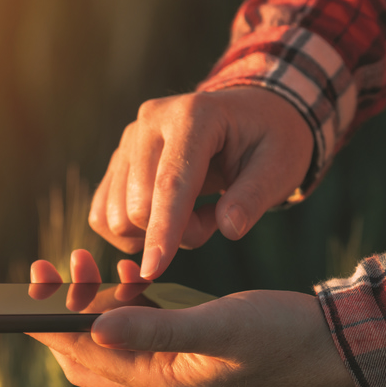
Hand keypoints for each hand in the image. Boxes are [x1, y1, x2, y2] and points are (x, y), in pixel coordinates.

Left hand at [28, 250, 353, 386]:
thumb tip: (92, 328)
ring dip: (91, 306)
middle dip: (59, 315)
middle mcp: (160, 380)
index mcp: (161, 381)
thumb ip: (158, 328)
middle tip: (52, 271)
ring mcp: (173, 366)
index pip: (84, 355)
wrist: (330, 347)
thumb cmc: (280, 336)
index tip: (31, 285)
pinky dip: (124, 303)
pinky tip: (131, 273)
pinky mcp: (187, 348)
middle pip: (85, 356)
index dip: (50, 323)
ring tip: (86, 263)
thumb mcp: (219, 326)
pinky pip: (138, 330)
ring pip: (109, 342)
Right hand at [90, 87, 312, 279]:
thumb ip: (255, 198)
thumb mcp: (281, 167)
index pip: (171, 183)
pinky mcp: (118, 160)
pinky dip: (135, 233)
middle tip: (220, 214)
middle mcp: (151, 120)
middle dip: (178, 233)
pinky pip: (104, 215)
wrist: (251, 116)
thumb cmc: (271, 140)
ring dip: (160, 232)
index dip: (163, 230)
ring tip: (199, 208)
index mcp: (193, 115)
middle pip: (139, 206)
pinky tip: (171, 216)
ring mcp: (129, 139)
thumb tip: (229, 228)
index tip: (153, 271)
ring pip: (118, 216)